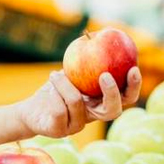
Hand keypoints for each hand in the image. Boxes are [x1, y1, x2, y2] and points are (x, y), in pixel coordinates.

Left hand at [16, 67, 141, 137]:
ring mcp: (76, 126)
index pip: (125, 99)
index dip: (133, 86)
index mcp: (100, 102)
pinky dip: (53, 92)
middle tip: (105, 74)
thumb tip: (99, 33)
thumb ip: (86, 59)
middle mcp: (92, 117)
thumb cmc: (54, 87)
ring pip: (76, 102)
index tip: (133, 68)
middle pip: (113, 111)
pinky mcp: (58, 130)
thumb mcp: (71, 70)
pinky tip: (49, 85)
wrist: (30, 109)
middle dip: (112, 93)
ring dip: (65, 84)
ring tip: (55, 74)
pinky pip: (59, 109)